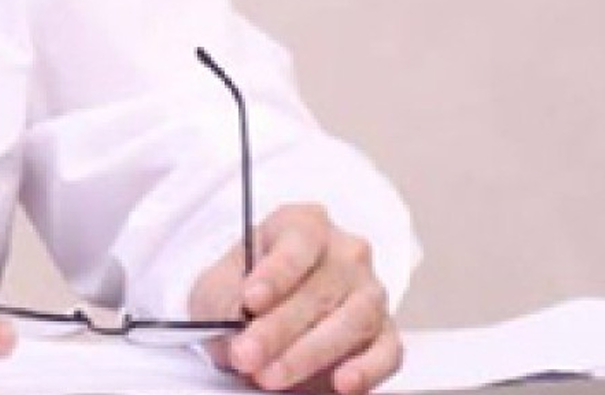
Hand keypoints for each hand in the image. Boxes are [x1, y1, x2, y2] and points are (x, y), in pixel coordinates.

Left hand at [188, 204, 400, 394]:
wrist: (260, 320)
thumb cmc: (241, 292)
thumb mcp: (217, 287)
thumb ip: (225, 298)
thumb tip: (238, 317)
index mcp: (303, 225)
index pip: (299, 240)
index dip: (276, 272)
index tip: (250, 300)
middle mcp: (345, 253)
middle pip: (321, 288)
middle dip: (278, 328)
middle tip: (246, 355)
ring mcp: (370, 292)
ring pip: (353, 321)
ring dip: (309, 354)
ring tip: (271, 377)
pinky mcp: (385, 333)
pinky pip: (387, 351)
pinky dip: (367, 370)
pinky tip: (343, 384)